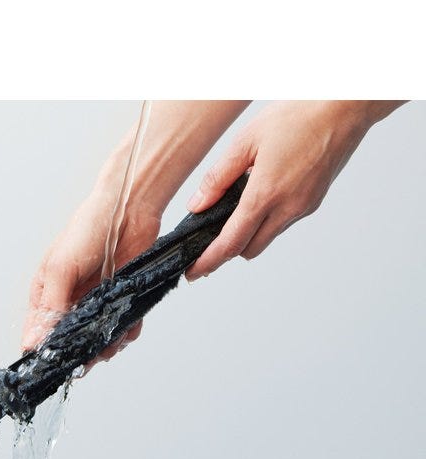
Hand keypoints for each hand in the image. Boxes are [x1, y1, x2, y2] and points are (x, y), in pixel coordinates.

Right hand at [21, 187, 160, 362]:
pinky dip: (126, 332)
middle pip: (70, 343)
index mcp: (47, 295)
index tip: (59, 364)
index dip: (47, 353)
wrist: (128, 211)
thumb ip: (50, 306)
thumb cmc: (87, 230)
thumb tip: (32, 343)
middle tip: (92, 354)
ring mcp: (96, 304)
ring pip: (97, 340)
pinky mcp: (120, 302)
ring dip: (106, 345)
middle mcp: (70, 303)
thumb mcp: (61, 267)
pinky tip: (128, 326)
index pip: (38, 334)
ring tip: (113, 339)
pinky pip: (122, 329)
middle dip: (81, 353)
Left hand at [185, 101, 402, 279]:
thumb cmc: (296, 115)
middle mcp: (287, 209)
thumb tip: (196, 206)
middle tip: (206, 242)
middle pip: (248, 249)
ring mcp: (303, 208)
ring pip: (266, 237)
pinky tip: (258, 198)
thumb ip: (217, 178)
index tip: (193, 272)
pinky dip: (264, 221)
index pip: (231, 243)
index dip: (209, 261)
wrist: (345, 106)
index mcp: (265, 194)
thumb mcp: (245, 142)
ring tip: (231, 213)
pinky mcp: (312, 203)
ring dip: (247, 235)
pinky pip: (282, 223)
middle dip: (226, 251)